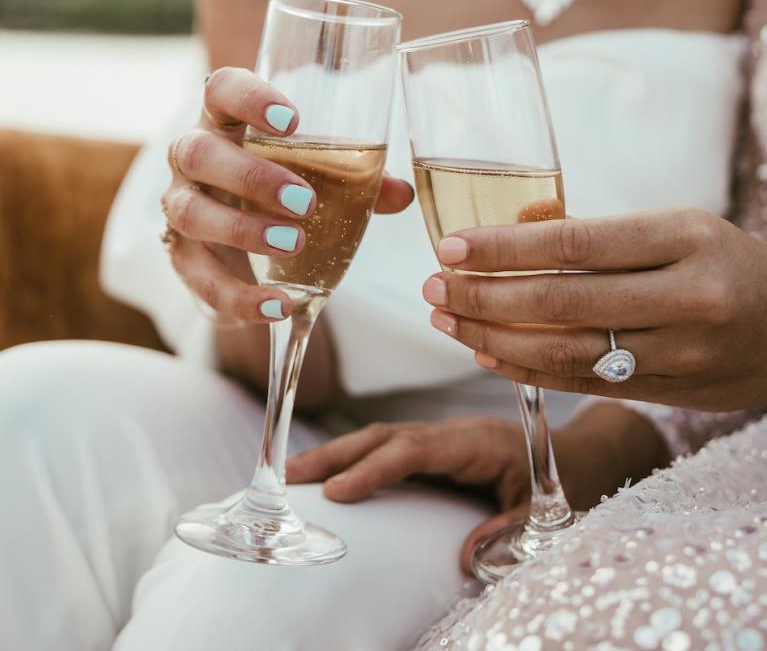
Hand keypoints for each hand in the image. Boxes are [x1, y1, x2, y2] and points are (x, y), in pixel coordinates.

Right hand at [161, 67, 412, 323]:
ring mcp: (181, 206)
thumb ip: (359, 178)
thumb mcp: (318, 172)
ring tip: (295, 244)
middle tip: (305, 200)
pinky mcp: (183, 258)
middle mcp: (193, 158)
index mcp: (225, 120)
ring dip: (243, 230)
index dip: (250, 98)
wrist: (240, 240)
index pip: (223, 89)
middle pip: (198, 152)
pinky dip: (239, 296)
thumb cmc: (282, 182)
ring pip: (190, 212)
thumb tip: (400, 194)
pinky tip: (278, 304)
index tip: (292, 120)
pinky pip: (199, 279)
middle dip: (251, 176)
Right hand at [287, 416, 531, 572]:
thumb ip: (508, 529)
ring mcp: (436, 439)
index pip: (414, 449)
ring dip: (335, 455)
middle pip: (384, 436)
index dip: (373, 468)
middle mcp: (448, 433)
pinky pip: (385, 451)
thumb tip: (465, 555)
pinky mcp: (429, 450)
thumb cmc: (552, 482)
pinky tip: (326, 479)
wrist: (566, 455)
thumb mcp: (540, 509)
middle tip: (289, 476)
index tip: (336, 491)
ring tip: (292, 475)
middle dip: (334, 454)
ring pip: (378, 440)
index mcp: (475, 441)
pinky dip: (352, 461)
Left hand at [423, 208, 766, 410]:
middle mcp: (687, 298)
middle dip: (486, 296)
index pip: (578, 245)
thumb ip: (599, 234)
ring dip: (495, 337)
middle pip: (564, 303)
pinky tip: (488, 353)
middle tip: (435, 287)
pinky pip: (585, 383)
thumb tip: (512, 230)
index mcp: (685, 239)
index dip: (507, 248)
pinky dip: (528, 370)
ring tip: (447, 320)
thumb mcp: (676, 227)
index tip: (453, 246)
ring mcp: (680, 354)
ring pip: (568, 352)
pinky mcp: (670, 394)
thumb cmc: (721, 261)